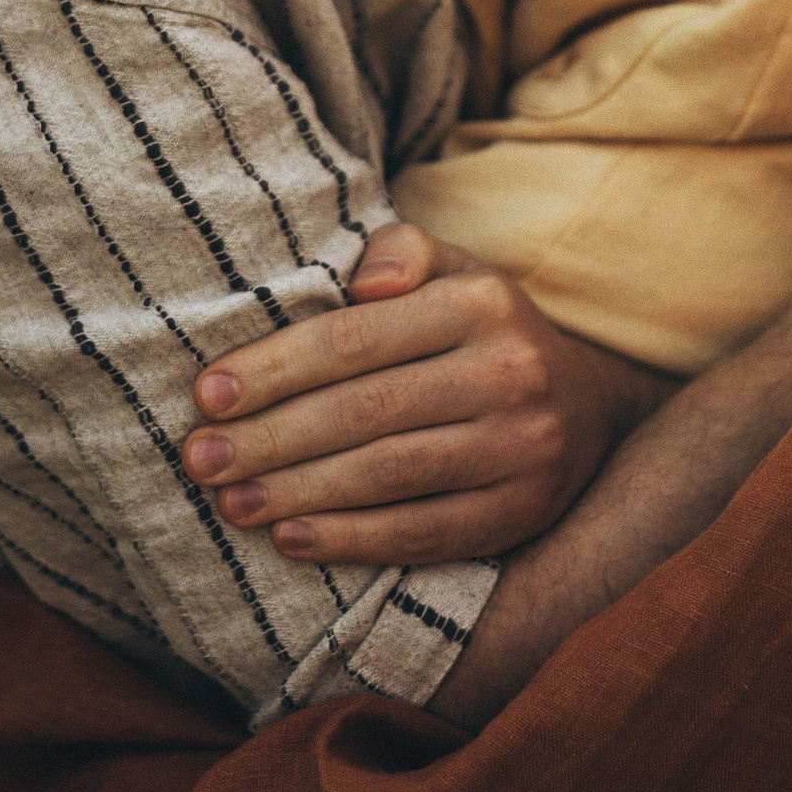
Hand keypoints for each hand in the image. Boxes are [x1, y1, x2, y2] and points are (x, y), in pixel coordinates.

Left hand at [181, 226, 670, 571]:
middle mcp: (510, 372)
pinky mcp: (520, 514)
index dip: (274, 368)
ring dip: (299, 493)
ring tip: (231, 504)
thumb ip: (402, 251)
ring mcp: (522, 450)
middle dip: (270, 439)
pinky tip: (291, 539)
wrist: (592, 407)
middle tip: (198, 459)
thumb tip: (360, 281)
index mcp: (481, 302)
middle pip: (366, 411)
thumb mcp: (456, 270)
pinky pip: (423, 533)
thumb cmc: (485, 333)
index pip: (356, 339)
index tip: (206, 394)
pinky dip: (352, 540)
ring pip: (390, 474)